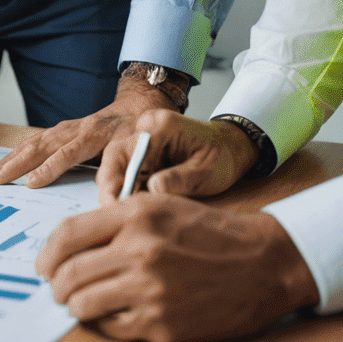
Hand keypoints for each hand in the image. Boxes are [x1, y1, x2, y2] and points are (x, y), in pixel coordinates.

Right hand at [0, 74, 185, 188]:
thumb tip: (119, 201)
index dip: (51, 168)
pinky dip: (21, 149)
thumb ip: (133, 171)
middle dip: (18, 163)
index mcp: (100, 134)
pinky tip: (9, 159)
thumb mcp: (148, 150)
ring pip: (37, 140)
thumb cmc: (147, 132)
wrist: (144, 103)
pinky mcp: (67, 129)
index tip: (32, 183)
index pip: (70, 152)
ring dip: (14, 156)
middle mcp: (80, 128)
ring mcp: (71, 127)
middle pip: (43, 144)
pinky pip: (39, 138)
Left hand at [37, 195, 317, 341]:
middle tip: (56, 288)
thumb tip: (69, 244)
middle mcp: (140, 253)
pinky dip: (102, 323)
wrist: (263, 262)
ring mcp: (152, 293)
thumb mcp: (158, 204)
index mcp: (135, 216)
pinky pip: (114, 328)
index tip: (43, 264)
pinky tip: (108, 314)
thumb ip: (113, 219)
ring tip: (77, 302)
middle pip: (70, 273)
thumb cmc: (207, 231)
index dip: (47, 253)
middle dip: (55, 284)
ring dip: (73, 305)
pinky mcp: (165, 327)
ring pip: (85, 304)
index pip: (68, 234)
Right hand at [94, 110, 259, 202]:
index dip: (118, 182)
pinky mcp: (144, 150)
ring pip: (118, 165)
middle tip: (112, 214)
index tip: (116, 206)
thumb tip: (153, 190)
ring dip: (119, 191)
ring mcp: (143, 137)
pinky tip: (134, 208)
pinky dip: (130, 189)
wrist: (231, 146)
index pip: (128, 153)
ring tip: (123, 216)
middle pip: (115, 157)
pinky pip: (129, 170)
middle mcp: (145, 127)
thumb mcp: (207, 173)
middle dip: (111, 188)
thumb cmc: (223, 157)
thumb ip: (180, 180)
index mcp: (160, 126)